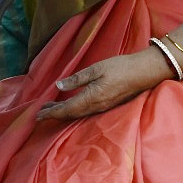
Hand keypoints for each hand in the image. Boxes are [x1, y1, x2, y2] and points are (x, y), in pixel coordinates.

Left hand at [35, 51, 164, 120]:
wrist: (144, 72)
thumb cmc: (121, 67)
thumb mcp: (96, 69)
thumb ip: (77, 79)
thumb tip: (58, 86)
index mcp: (91, 98)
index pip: (66, 109)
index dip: (51, 113)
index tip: (37, 115)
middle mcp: (96, 107)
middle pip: (70, 114)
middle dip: (54, 114)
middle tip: (40, 113)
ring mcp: (102, 108)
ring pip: (78, 114)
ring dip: (63, 113)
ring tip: (51, 109)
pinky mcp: (107, 105)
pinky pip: (86, 112)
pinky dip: (73, 111)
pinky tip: (70, 106)